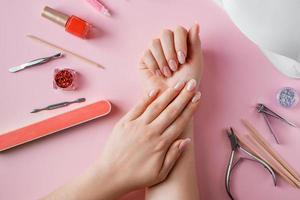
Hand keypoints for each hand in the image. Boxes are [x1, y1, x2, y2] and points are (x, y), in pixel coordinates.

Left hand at [96, 80, 200, 196]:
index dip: (190, 108)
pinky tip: (156, 90)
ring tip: (178, 84)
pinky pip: (138, 107)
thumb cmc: (136, 176)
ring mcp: (137, 126)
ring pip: (156, 106)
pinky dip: (147, 98)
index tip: (197, 98)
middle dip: (183, 96)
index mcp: (161, 144)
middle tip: (192, 84)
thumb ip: (174, 156)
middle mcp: (150, 132)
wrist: (110, 175)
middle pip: (171, 110)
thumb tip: (186, 140)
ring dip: (168, 94)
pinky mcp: (125, 123)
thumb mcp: (160, 173)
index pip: (180, 122)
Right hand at [139, 23, 202, 91]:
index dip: (180, 43)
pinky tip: (159, 74)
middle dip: (170, 51)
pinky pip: (146, 54)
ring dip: (162, 59)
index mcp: (181, 43)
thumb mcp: (195, 62)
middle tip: (174, 67)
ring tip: (167, 74)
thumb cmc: (187, 83)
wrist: (173, 99)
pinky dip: (154, 65)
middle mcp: (167, 45)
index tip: (182, 60)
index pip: (179, 30)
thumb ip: (195, 42)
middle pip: (165, 33)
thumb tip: (196, 23)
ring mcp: (155, 52)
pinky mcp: (145, 60)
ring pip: (154, 42)